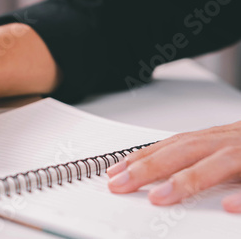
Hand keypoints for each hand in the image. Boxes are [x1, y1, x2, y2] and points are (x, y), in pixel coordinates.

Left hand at [106, 121, 240, 212]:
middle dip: (150, 166)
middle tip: (121, 183)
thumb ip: (203, 160)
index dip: (143, 156)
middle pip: (186, 150)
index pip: (174, 145)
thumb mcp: (230, 148)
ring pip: (220, 162)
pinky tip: (227, 206)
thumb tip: (166, 176)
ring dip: (187, 179)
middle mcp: (230, 141)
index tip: (115, 171)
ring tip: (158, 196)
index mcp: (218, 138)